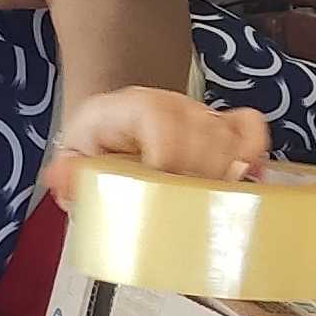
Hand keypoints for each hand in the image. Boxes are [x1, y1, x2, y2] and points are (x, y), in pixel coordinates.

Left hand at [49, 84, 272, 192]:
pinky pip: (250, 130)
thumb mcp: (76, 155)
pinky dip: (252, 155)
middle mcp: (173, 105)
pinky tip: (244, 181)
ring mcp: (201, 114)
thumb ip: (69, 172)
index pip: (160, 120)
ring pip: (229, 139)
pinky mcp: (222, 124)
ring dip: (222, 178)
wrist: (116, 124)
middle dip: (197, 179)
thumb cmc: (98, 144)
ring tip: (205, 205)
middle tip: (183, 210)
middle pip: (203, 136)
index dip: (168, 156)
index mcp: (133, 108)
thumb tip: (62, 180)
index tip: (163, 187)